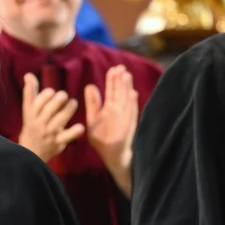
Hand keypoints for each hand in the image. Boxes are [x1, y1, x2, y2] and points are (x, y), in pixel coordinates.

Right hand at [17, 73, 85, 162]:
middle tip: (64, 95)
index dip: (45, 96)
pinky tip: (80, 127)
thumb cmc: (32, 127)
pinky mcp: (58, 143)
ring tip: (73, 103)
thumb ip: (30, 92)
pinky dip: (74, 132)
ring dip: (68, 110)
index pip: (37, 103)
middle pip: (48, 110)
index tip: (52, 92)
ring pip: (59, 120)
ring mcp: (49, 134)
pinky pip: (67, 137)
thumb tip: (29, 75)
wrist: (30, 153)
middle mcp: (39, 124)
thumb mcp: (28, 111)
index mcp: (31, 115)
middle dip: (58, 100)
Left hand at [84, 65, 138, 195]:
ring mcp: (124, 119)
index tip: (114, 68)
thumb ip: (92, 104)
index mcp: (110, 108)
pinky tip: (133, 95)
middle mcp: (119, 111)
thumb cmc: (102, 140)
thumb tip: (90, 86)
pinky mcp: (128, 128)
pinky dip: (132, 105)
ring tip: (127, 76)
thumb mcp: (92, 120)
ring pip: (127, 100)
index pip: (112, 90)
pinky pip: (131, 115)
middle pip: (120, 92)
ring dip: (127, 89)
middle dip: (121, 80)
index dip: (113, 80)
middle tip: (121, 67)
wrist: (111, 157)